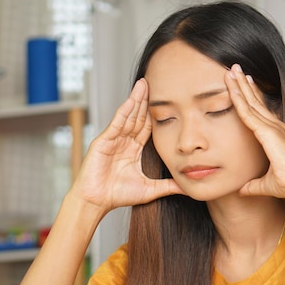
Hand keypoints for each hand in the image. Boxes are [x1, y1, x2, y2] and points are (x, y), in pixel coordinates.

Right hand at [71, 79, 182, 212]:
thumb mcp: (150, 189)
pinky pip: (116, 123)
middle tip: (155, 82)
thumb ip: (168, 186)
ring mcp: (112, 140)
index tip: (166, 101)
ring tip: (144, 84)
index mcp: (132, 150)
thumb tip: (188, 188)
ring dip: (135, 100)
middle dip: (145, 100)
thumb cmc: (117, 196)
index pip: (146, 127)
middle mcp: (123, 142)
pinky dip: (123, 111)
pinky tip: (131, 100)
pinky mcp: (103, 141)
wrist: (96, 202)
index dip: (155, 114)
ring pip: (127, 116)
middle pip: (137, 117)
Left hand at [225, 64, 284, 201]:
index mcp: (276, 135)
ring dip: (240, 85)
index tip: (243, 84)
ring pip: (251, 102)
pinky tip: (232, 88)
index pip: (260, 111)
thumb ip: (253, 185)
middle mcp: (276, 127)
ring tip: (231, 70)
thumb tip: (243, 190)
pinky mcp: (268, 132)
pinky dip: (239, 99)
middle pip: (256, 101)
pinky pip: (248, 113)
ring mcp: (272, 127)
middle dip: (245, 84)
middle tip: (235, 68)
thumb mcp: (265, 184)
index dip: (250, 97)